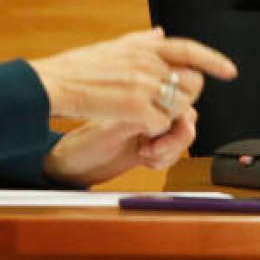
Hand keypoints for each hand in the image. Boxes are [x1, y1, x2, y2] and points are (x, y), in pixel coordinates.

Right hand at [28, 28, 236, 136]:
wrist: (53, 84)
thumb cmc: (77, 69)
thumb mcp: (112, 47)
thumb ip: (141, 41)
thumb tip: (160, 32)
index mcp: (144, 47)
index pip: (189, 49)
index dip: (212, 60)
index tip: (230, 71)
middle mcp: (149, 62)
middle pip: (190, 84)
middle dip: (183, 98)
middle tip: (161, 107)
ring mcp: (145, 84)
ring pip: (179, 107)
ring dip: (166, 117)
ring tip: (140, 115)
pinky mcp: (137, 107)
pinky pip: (161, 125)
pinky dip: (150, 130)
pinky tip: (131, 125)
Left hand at [42, 109, 198, 186]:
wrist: (74, 166)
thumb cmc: (83, 143)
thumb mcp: (112, 128)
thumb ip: (141, 119)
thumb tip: (165, 113)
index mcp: (138, 94)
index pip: (175, 94)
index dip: (178, 111)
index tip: (165, 126)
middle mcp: (147, 107)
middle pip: (185, 114)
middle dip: (177, 134)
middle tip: (156, 146)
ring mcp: (151, 127)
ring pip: (182, 134)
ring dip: (171, 148)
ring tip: (148, 154)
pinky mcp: (152, 145)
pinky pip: (174, 151)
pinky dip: (165, 158)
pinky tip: (147, 160)